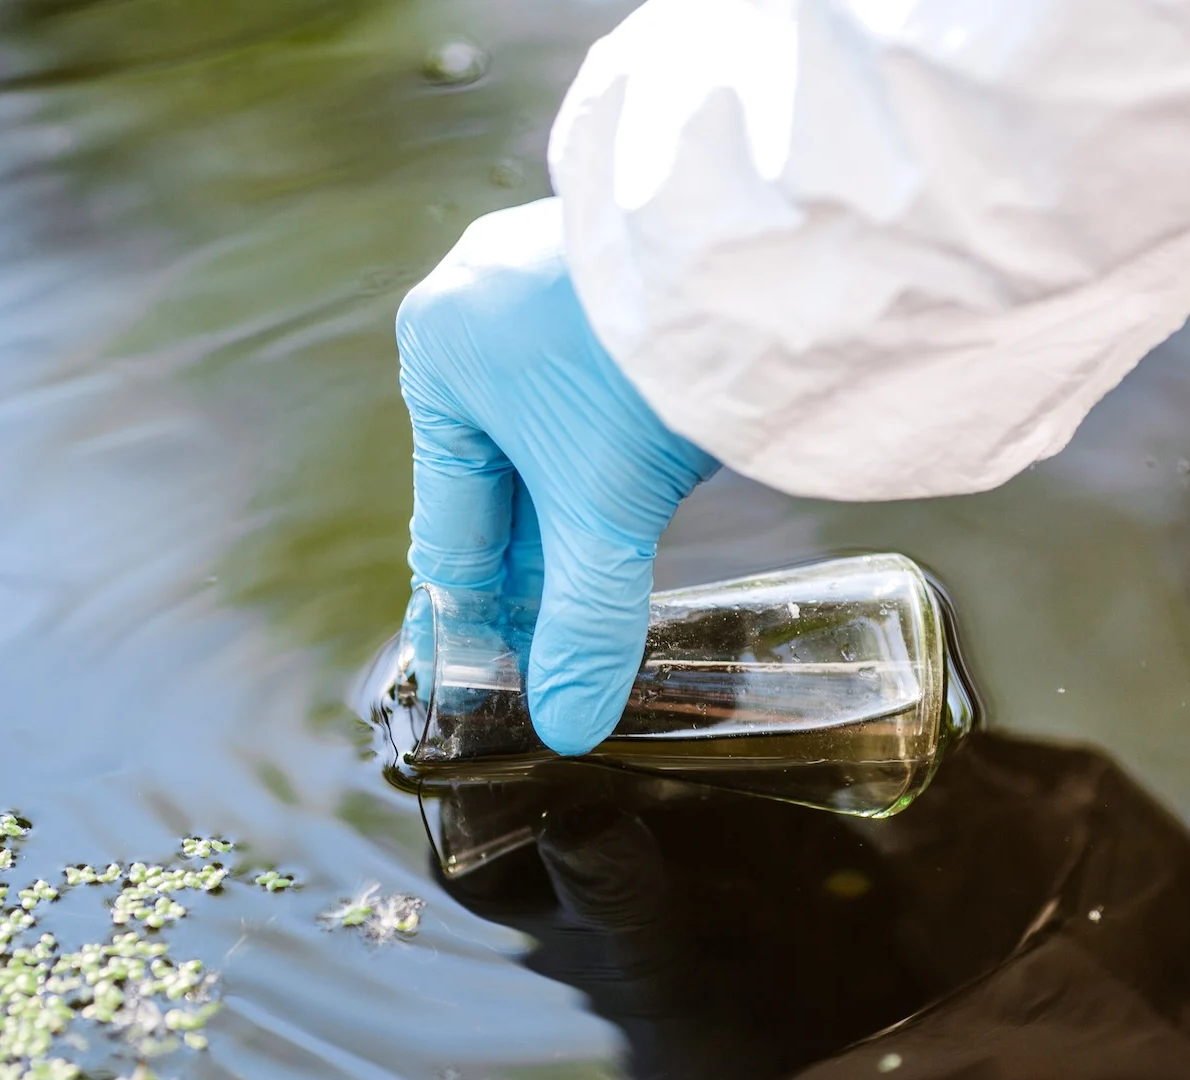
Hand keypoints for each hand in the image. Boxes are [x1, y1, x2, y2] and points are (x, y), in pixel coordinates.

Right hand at [397, 198, 717, 754]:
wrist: (751, 245)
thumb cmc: (645, 362)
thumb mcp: (601, 508)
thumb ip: (583, 621)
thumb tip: (566, 723)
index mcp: (438, 354)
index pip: (451, 520)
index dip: (467, 610)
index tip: (467, 671)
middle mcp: (478, 307)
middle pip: (503, 483)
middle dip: (530, 570)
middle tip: (538, 655)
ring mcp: (547, 278)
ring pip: (553, 438)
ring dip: (576, 517)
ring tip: (590, 597)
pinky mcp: (615, 276)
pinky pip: (597, 392)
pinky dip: (613, 456)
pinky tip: (637, 502)